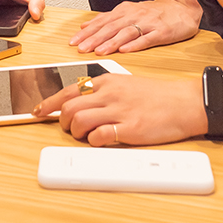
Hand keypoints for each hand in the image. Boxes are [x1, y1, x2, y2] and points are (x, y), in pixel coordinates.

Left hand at [33, 73, 204, 146]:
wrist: (184, 102)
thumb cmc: (157, 96)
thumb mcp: (125, 84)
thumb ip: (102, 92)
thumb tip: (80, 102)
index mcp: (106, 81)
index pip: (68, 90)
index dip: (48, 103)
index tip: (38, 110)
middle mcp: (109, 94)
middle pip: (68, 107)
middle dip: (60, 121)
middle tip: (66, 128)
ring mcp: (119, 111)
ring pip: (78, 121)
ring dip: (75, 132)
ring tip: (85, 136)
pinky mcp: (130, 128)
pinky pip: (100, 136)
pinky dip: (94, 141)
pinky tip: (101, 140)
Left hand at [68, 0, 200, 53]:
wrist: (182, 7)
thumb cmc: (154, 13)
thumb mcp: (129, 12)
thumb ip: (107, 19)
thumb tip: (85, 25)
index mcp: (124, 11)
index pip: (102, 22)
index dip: (87, 32)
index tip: (73, 41)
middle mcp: (134, 15)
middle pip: (111, 27)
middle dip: (94, 38)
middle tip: (81, 49)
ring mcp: (148, 23)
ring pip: (126, 33)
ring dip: (111, 42)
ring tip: (99, 52)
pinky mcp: (162, 32)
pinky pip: (147, 39)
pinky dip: (135, 44)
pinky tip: (125, 51)